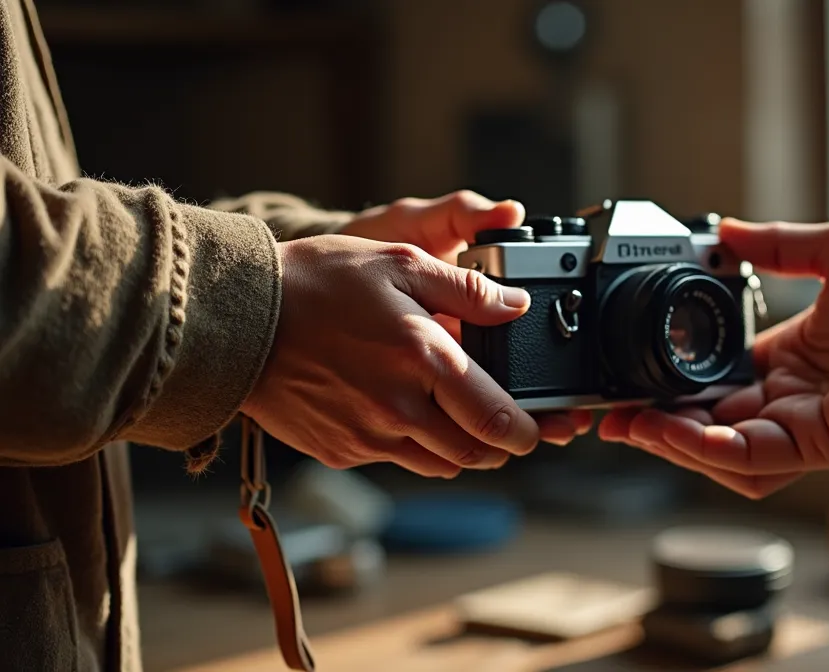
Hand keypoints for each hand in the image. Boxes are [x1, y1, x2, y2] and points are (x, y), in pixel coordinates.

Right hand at [340, 190, 591, 443]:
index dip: (527, 432)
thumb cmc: (316, 282)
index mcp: (423, 360)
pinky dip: (412, 445)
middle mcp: (399, 409)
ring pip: (439, 464)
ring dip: (460, 449)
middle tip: (507, 427)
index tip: (535, 428)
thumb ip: (467, 290)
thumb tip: (516, 306)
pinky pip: (395, 460)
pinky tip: (403, 413)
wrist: (234, 318)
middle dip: (500, 445)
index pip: (495, 419)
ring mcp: (367, 436)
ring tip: (459, 419)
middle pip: (475, 454)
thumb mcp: (400, 262)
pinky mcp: (340, 451)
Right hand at [598, 218, 828, 497]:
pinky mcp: (821, 443)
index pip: (719, 383)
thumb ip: (775, 246)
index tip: (633, 378)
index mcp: (794, 358)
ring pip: (723, 451)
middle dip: (658, 423)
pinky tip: (673, 431)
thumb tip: (725, 230)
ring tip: (632, 425)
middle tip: (612, 413)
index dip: (674, 385)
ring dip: (674, 443)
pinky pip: (754, 458)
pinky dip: (710, 450)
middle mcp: (795, 398)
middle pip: (711, 423)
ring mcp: (806, 426)